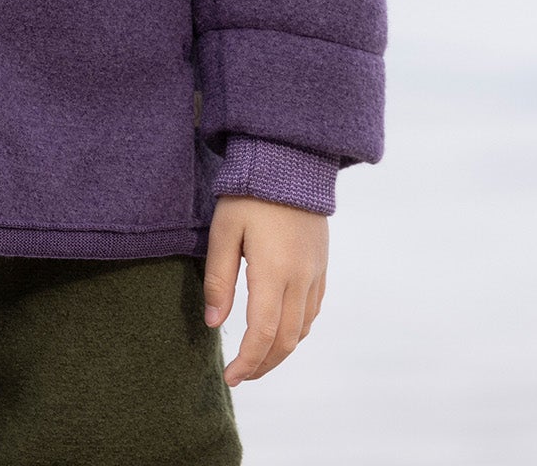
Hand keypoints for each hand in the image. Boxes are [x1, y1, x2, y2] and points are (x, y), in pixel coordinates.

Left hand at [202, 193, 327, 383]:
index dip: (248, 363)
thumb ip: (219, 279)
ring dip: (281, 351)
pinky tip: (281, 331)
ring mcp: (315, 272)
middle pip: (286, 340)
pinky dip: (298, 330)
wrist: (289, 159)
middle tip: (240, 375)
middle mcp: (301, 278)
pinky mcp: (322, 264)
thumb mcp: (224, 230)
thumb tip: (214, 324)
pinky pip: (313, 310)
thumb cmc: (250, 193)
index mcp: (274, 271)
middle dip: (263, 365)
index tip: (230, 377)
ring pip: (303, 329)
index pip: (263, 334)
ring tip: (257, 359)